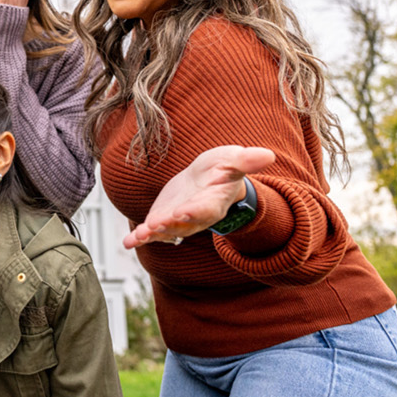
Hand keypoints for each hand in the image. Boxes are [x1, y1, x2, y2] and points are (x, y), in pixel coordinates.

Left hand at [123, 146, 274, 247]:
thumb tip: (268, 154)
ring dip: (153, 234)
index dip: (195, 211)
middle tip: (157, 225)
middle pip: (184, 223)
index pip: (206, 208)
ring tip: (140, 235)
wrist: (206, 178)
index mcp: (214, 201)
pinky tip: (128, 242)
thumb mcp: (233, 159)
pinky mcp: (163, 219)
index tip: (183, 211)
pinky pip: (152, 232)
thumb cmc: (222, 168)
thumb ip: (247, 160)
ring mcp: (178, 220)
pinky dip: (140, 238)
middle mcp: (196, 216)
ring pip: (166, 231)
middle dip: (170, 225)